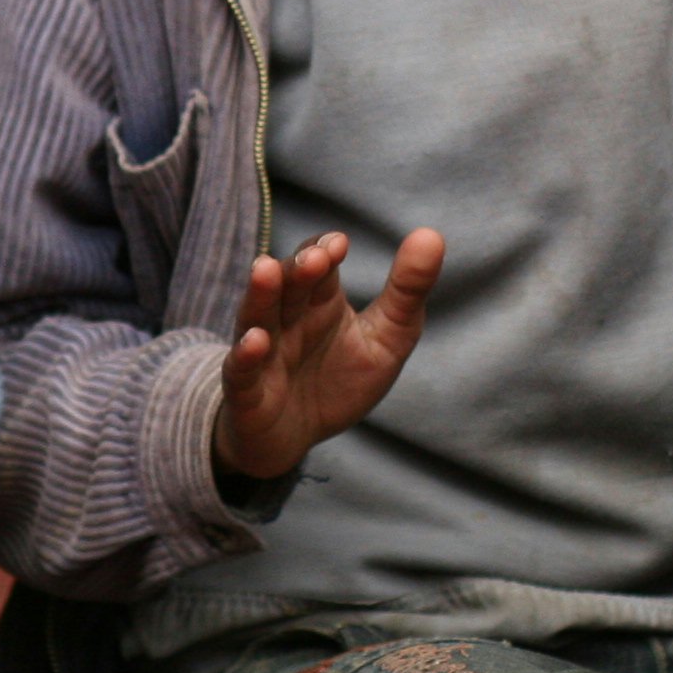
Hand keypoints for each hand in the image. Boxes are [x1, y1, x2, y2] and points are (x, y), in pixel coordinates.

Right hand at [216, 229, 443, 480]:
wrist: (294, 438)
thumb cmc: (339, 382)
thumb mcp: (387, 339)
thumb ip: (407, 291)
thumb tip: (432, 234)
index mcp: (318, 302)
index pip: (315, 264)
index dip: (323, 251)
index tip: (339, 245)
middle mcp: (285, 320)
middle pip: (287, 286)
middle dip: (298, 269)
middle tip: (315, 257)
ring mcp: (262, 354)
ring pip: (256, 317)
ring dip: (261, 295)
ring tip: (266, 269)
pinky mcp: (247, 393)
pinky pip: (241, 370)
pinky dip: (244, 355)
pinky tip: (255, 341)